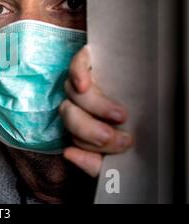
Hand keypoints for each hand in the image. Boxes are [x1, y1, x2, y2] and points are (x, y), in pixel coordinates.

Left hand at [59, 45, 133, 176]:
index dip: (87, 145)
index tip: (117, 150)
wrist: (153, 97)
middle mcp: (78, 105)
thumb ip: (94, 162)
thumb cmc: (135, 126)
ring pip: (73, 93)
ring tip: (121, 115)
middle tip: (118, 138)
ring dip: (95, 107)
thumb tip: (68, 153)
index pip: (74, 137)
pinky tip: (83, 84)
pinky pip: (76, 64)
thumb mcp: (120, 149)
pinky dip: (77, 73)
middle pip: (69, 115)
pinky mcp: (89, 61)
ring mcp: (83, 82)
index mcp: (83, 127)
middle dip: (90, 131)